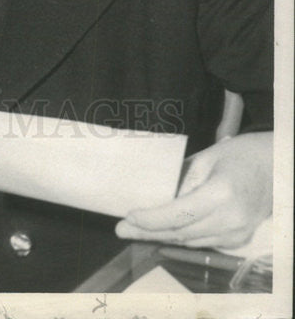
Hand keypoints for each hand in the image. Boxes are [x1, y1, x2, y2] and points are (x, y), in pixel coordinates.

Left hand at [115, 131, 272, 248]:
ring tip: (135, 230)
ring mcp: (236, 234)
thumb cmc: (241, 155)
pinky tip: (162, 232)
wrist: (275, 167)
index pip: (179, 215)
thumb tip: (158, 196)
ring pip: (189, 241)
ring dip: (161, 237)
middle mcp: (230, 220)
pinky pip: (202, 242)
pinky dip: (180, 237)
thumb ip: (183, 179)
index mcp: (221, 195)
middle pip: (181, 233)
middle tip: (122, 229)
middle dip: (148, 232)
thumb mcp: (207, 158)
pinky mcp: (237, 240)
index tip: (129, 216)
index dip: (152, 219)